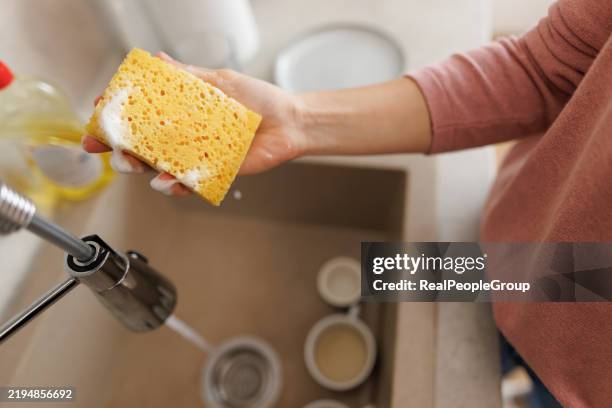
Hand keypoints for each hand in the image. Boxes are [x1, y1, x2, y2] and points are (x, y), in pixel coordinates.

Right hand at [82, 52, 306, 195]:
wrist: (289, 123)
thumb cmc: (259, 100)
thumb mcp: (220, 81)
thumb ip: (188, 76)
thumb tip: (159, 61)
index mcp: (181, 111)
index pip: (140, 113)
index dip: (116, 114)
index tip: (97, 112)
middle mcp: (183, 135)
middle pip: (140, 144)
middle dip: (117, 146)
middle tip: (108, 145)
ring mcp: (193, 156)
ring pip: (156, 167)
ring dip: (140, 167)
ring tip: (135, 163)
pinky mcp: (209, 174)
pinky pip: (185, 184)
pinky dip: (172, 185)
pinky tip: (167, 181)